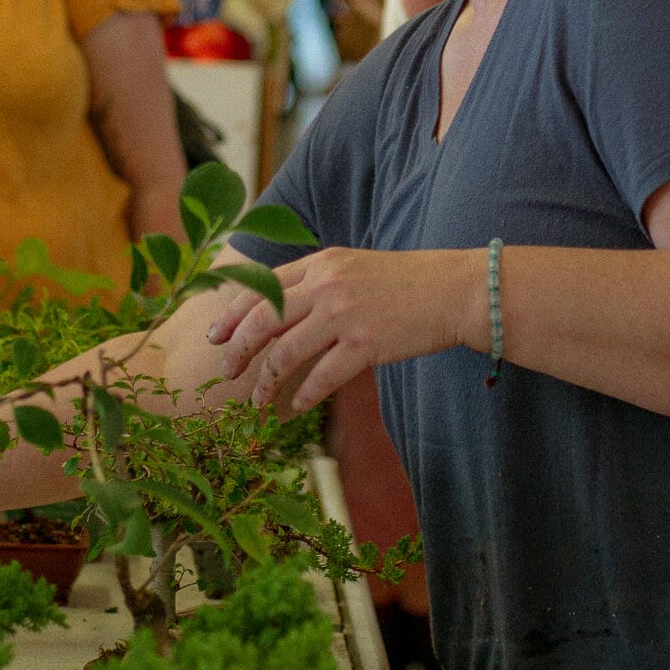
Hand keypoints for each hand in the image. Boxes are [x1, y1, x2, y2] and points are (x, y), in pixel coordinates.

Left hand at [206, 248, 466, 415]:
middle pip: (262, 320)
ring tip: (258, 400)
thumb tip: (280, 312)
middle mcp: (326, 285)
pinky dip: (303, 395)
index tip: (215, 336)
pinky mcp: (366, 344)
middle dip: (237, 349)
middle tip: (225, 372)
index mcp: (319, 263)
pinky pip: (321, 376)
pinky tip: (295, 407)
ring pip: (286, 352)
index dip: (231, 315)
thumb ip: (317, 283)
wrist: (454, 290)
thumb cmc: (405, 282)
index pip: (259, 287)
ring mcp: (345, 314)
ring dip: (266, 381)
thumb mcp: (353, 267)